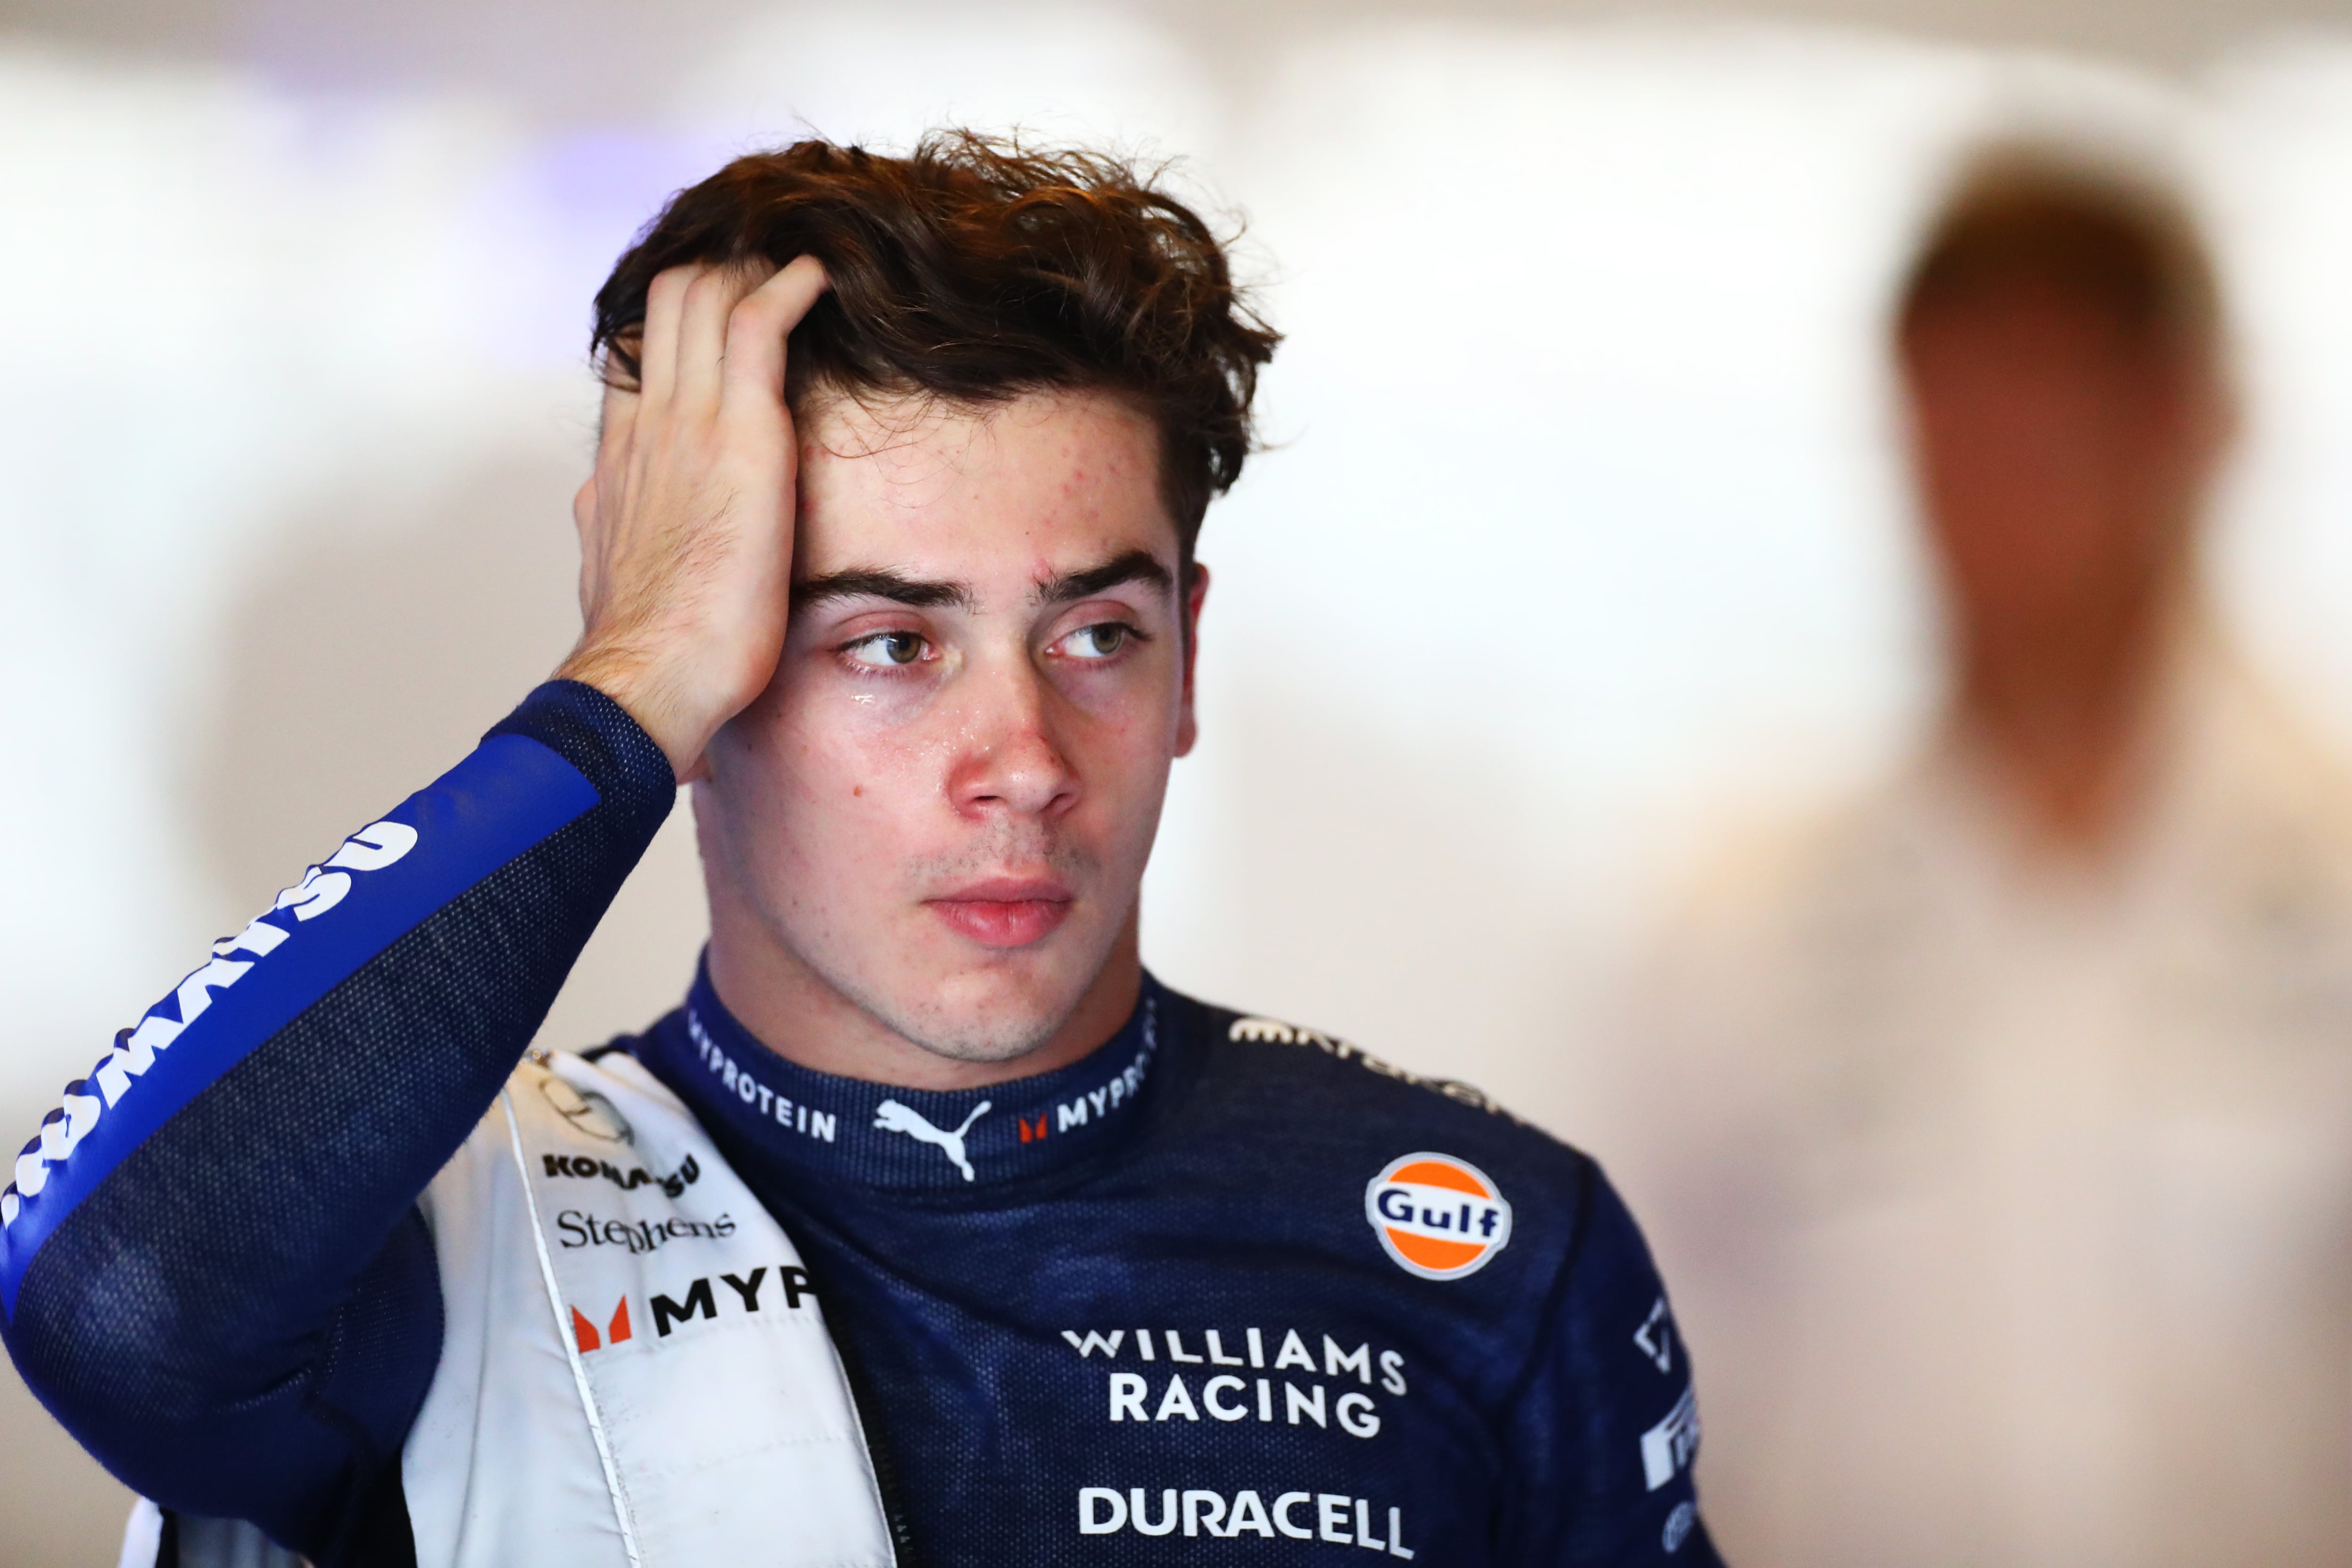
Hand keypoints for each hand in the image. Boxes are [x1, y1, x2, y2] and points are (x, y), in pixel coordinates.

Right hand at [555, 256, 829, 780]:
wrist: (651, 676)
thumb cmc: (649, 647)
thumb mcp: (613, 564)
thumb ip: (612, 519)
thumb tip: (607, 504)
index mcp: (622, 456)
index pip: (639, 352)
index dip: (681, 317)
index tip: (724, 305)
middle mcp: (647, 423)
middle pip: (669, 301)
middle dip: (722, 267)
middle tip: (774, 262)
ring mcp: (688, 421)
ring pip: (705, 294)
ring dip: (754, 265)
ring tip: (801, 256)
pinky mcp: (740, 432)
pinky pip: (758, 322)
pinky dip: (788, 285)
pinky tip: (820, 274)